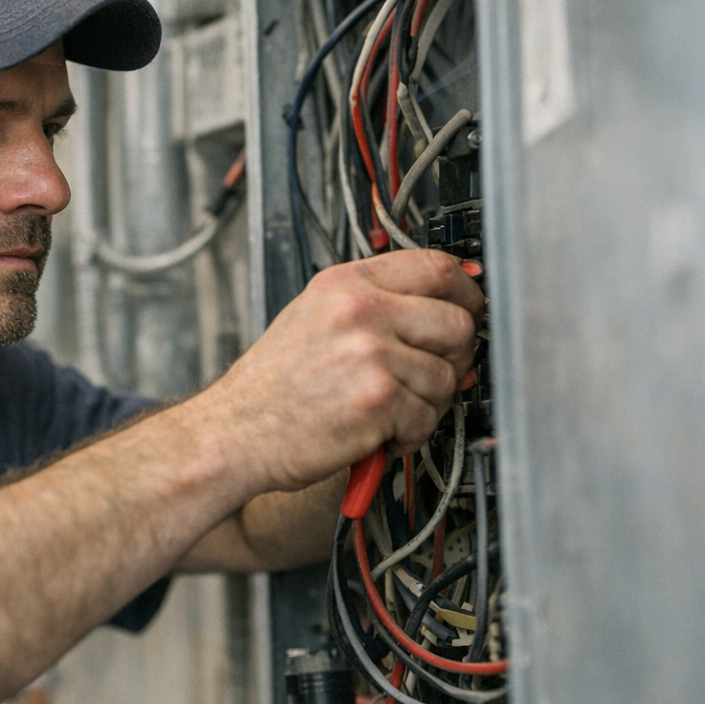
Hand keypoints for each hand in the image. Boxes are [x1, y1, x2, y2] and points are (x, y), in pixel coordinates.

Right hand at [204, 249, 483, 493]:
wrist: (234, 433)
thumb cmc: (271, 388)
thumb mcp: (313, 319)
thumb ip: (376, 307)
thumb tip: (449, 313)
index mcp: (344, 283)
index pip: (436, 267)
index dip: (467, 293)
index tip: (470, 311)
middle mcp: (358, 310)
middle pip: (457, 323)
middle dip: (455, 359)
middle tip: (429, 378)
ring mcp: (370, 352)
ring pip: (447, 377)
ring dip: (426, 405)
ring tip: (387, 412)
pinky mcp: (377, 398)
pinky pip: (428, 417)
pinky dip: (409, 436)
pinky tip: (377, 434)